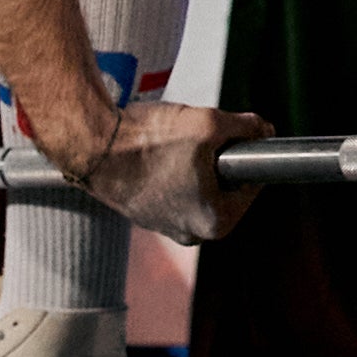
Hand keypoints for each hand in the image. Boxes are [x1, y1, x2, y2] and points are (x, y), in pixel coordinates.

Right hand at [77, 101, 275, 244]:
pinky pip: (173, 187)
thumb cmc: (150, 139)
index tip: (232, 135)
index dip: (247, 153)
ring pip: (199, 184)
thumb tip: (266, 130)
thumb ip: (247, 127)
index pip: (252, 183)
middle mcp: (192, 234)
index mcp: (216, 222)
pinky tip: (156, 151)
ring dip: (195, 162)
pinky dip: (171, 167)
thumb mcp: (211, 123)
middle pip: (225, 186)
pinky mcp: (145, 214)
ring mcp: (166, 226)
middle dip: (219, 159)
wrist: (91, 144)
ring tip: (174, 143)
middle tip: (200, 137)